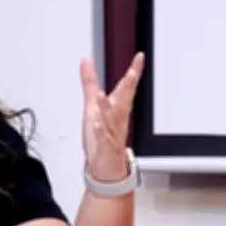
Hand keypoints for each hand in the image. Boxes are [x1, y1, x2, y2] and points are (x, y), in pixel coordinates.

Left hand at [79, 52, 144, 181]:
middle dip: (128, 86)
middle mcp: (118, 120)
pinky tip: (97, 126)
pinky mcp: (106, 148)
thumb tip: (86, 61)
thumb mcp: (92, 106)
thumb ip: (90, 83)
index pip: (126, 88)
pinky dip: (101, 132)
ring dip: (108, 108)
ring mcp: (113, 134)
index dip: (133, 72)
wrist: (105, 167)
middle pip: (124, 101)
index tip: (139, 57)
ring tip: (102, 96)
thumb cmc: (101, 136)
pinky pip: (104, 139)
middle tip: (133, 72)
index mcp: (116, 109)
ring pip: (113, 120)